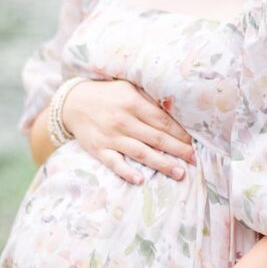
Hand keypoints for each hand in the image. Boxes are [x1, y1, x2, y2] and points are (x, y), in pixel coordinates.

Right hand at [61, 79, 195, 184]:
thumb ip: (148, 98)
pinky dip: (127, 172)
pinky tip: (140, 179)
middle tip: (194, 159)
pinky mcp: (99, 149)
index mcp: (132, 102)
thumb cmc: (106, 94)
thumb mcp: (127, 87)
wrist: (72, 103)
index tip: (194, 142)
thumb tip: (175, 108)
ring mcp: (110, 137)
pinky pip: (115, 163)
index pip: (163, 120)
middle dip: (178, 150)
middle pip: (156, 138)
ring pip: (141, 152)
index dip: (180, 132)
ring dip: (161, 163)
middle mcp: (123, 120)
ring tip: (179, 173)